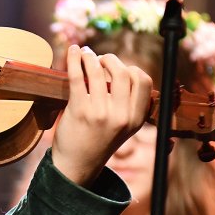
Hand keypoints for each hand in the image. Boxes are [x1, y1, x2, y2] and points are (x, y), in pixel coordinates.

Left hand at [52, 45, 151, 185]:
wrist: (77, 164)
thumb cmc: (99, 139)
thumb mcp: (124, 126)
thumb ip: (128, 103)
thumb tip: (122, 69)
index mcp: (136, 119)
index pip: (143, 80)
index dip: (130, 68)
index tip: (117, 68)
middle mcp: (121, 116)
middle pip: (123, 71)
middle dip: (110, 59)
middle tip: (100, 59)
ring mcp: (100, 113)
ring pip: (98, 70)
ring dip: (90, 57)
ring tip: (85, 54)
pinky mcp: (79, 111)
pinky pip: (78, 76)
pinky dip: (74, 59)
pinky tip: (72, 51)